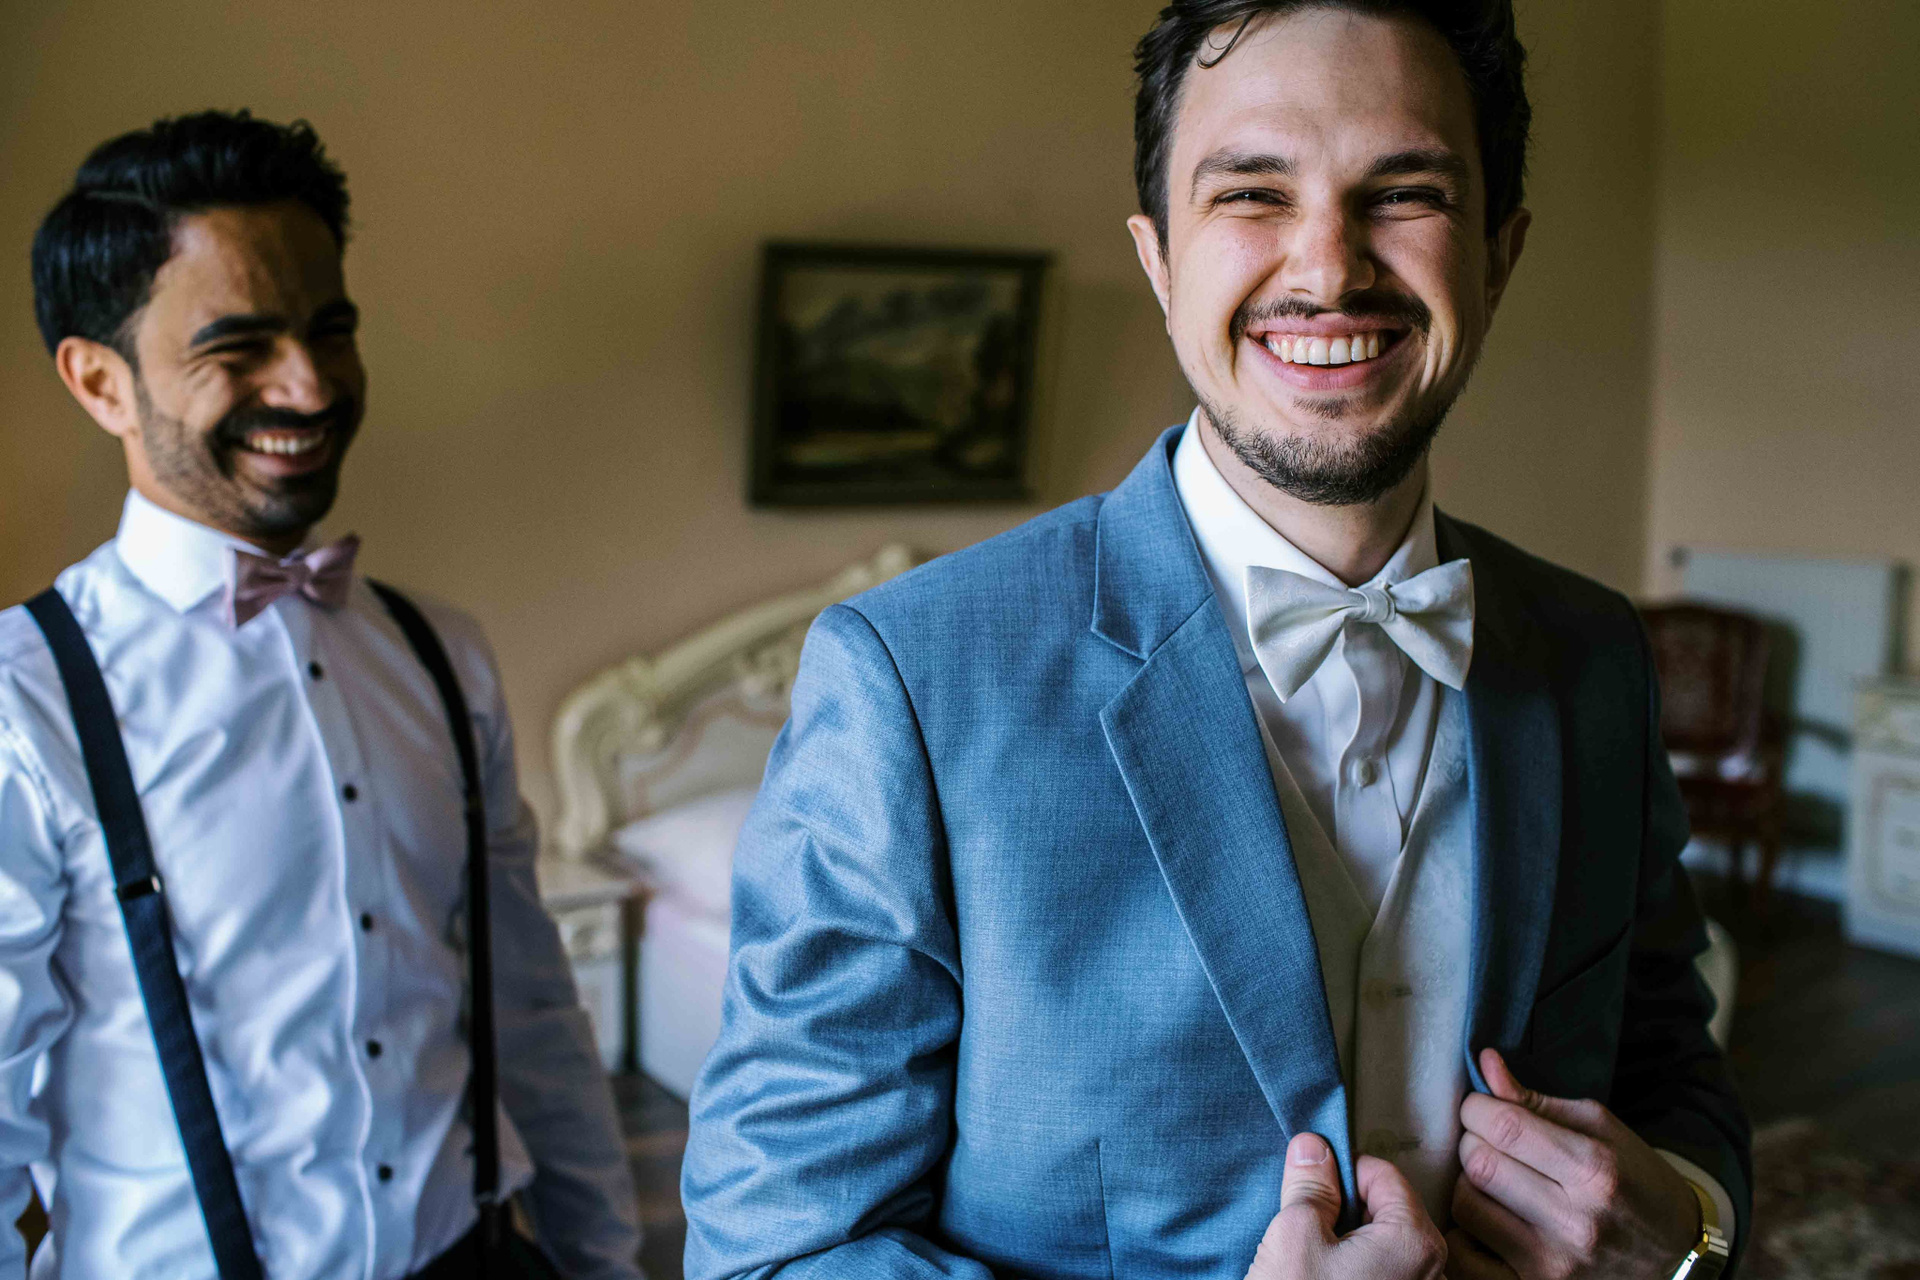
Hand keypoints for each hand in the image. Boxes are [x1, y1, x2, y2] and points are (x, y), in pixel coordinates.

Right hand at [1247, 1132, 1444, 1279]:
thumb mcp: (1296, 1233)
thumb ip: (1310, 1184)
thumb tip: (1312, 1146)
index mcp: (1415, 1240)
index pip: (1383, 1175)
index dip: (1340, 1171)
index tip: (1311, 1180)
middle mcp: (1433, 1271)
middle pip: (1386, 1212)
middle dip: (1344, 1209)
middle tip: (1308, 1224)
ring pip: (1382, 1247)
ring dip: (1348, 1243)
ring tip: (1312, 1257)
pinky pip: (1382, 1274)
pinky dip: (1355, 1268)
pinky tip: (1322, 1277)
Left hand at [1445, 1049, 1698, 1279]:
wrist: (1675, 1255)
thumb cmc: (1634, 1181)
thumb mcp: (1599, 1129)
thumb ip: (1535, 1100)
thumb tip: (1485, 1063)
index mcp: (1595, 1170)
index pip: (1504, 1126)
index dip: (1477, 1108)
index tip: (1480, 1107)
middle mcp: (1575, 1222)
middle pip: (1480, 1165)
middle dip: (1471, 1141)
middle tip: (1486, 1141)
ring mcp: (1554, 1265)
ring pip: (1466, 1208)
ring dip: (1467, 1185)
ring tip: (1491, 1179)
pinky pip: (1467, 1259)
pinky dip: (1464, 1235)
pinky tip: (1486, 1219)